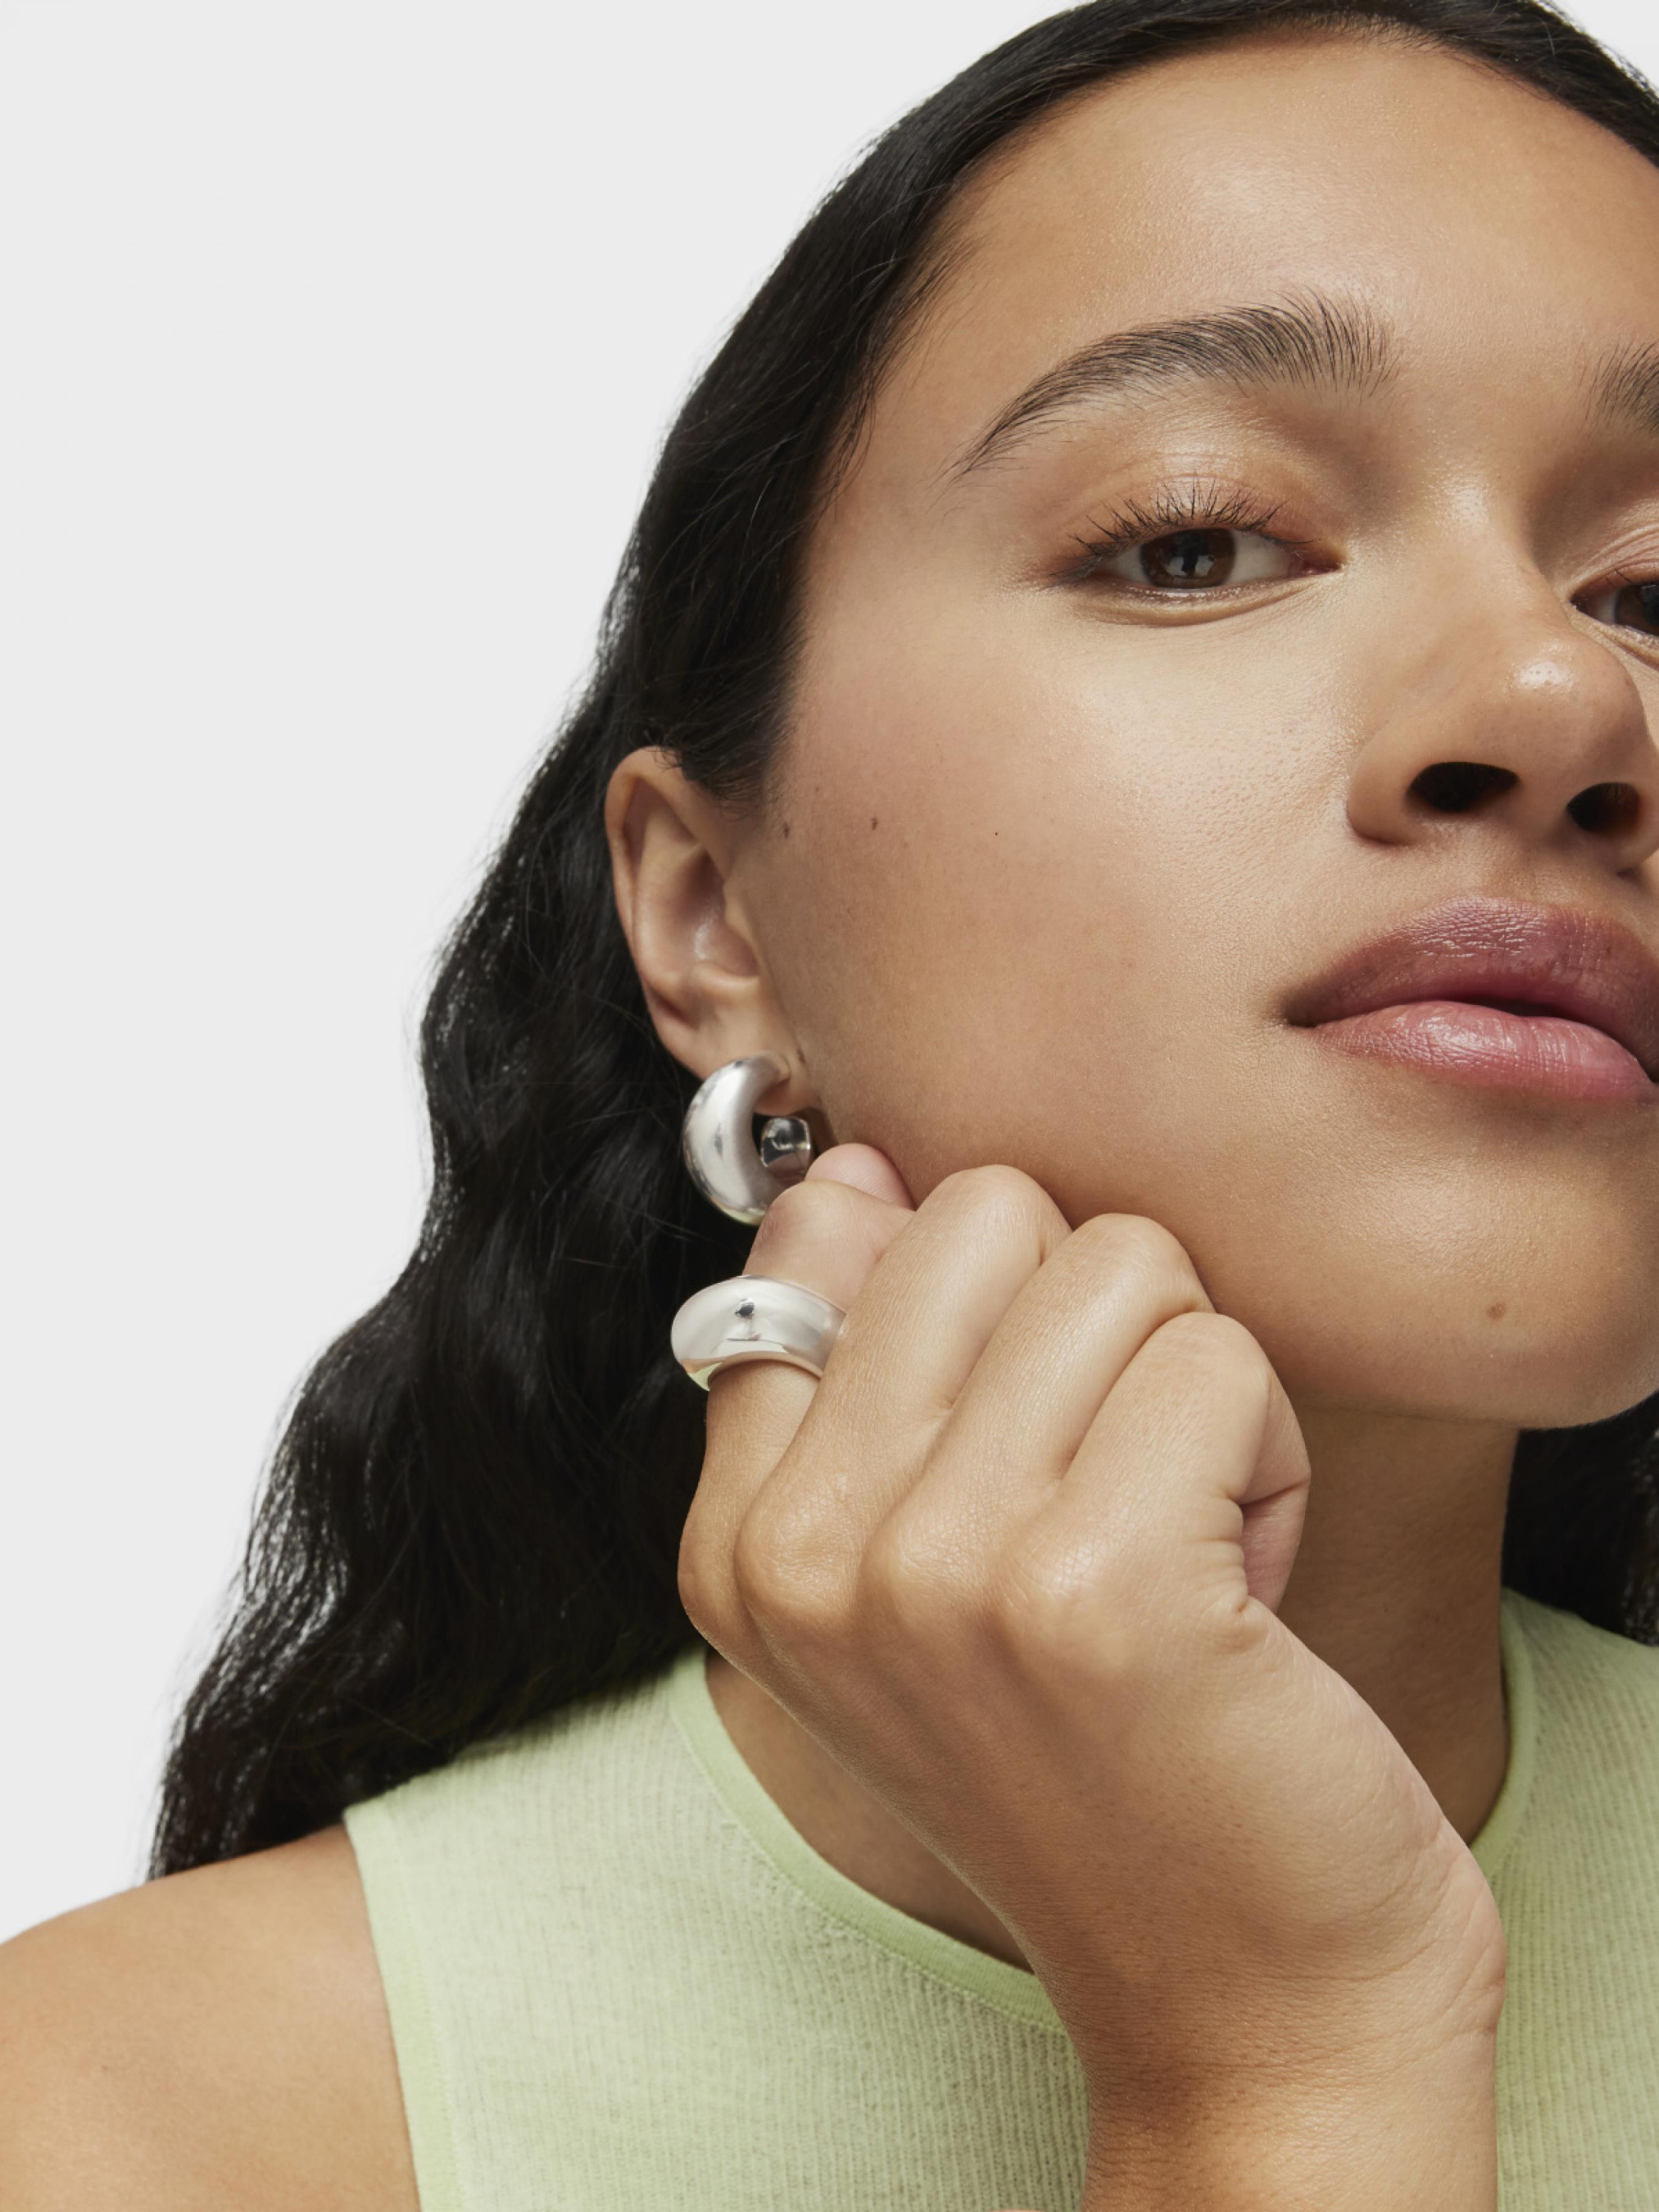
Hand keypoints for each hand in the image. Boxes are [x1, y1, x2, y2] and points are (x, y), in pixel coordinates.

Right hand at [678, 1148, 1503, 2202]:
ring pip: (1120, 1266)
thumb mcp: (915, 1574)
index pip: (822, 1229)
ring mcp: (933, 1570)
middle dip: (1095, 1326)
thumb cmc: (1105, 1757)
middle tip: (1114, 1496)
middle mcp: (803, 1554)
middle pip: (987, 1212)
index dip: (973, 1308)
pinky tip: (1240, 1597)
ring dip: (1191, 1393)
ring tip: (1177, 1547)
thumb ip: (855, 1367)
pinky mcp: (1091, 1587)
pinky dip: (1269, 1458)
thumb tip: (852, 1167)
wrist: (1245, 1994)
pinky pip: (1220, 1359)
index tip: (1009, 1453)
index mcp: (738, 1541)